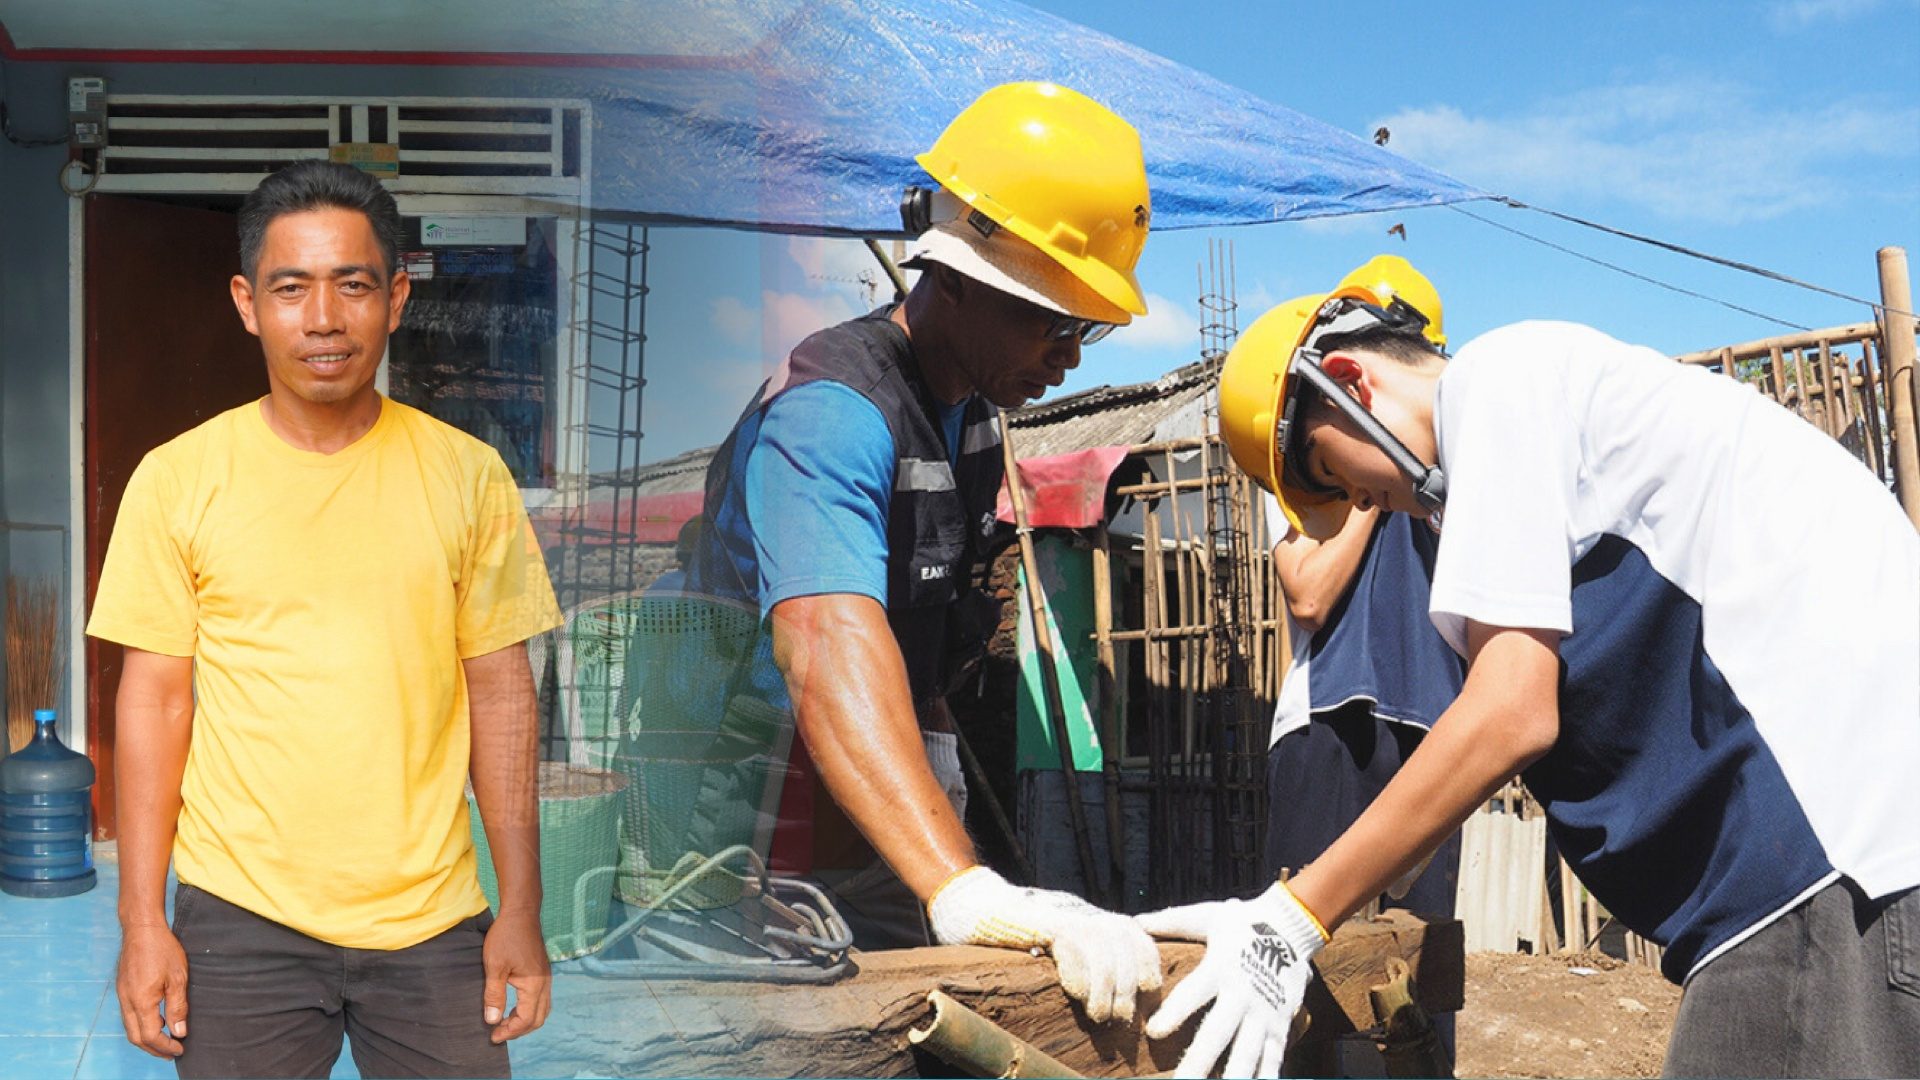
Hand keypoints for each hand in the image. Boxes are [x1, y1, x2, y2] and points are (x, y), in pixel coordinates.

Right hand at [117, 923, 187, 1058]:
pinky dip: (142, 1024)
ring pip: (130, 1027)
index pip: (150, 1036)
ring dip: (147, 1038)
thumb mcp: (178, 978)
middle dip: (153, 1048)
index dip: (165, 1046)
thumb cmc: (162, 950)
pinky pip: (129, 1015)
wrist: (142, 928)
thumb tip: (179, 1032)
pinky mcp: (123, 989)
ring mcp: (122, 995)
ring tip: (166, 1039)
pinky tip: (157, 1020)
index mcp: (141, 1001)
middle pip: (136, 1037)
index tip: (180, 1049)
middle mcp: (127, 1002)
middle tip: (171, 1052)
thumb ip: (178, 1007)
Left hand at [481, 910, 550, 1042]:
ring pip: (542, 1009)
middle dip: (519, 1030)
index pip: (526, 1019)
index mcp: (534, 984)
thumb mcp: (494, 966)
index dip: (510, 1032)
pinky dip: (528, 1009)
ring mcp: (545, 977)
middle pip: (538, 1018)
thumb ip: (494, 995)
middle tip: (498, 1033)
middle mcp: (544, 983)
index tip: (493, 1037)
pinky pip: (540, 999)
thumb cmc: (506, 937)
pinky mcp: (542, 972)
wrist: (521, 912)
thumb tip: (492, 1021)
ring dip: (524, 1020)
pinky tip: (513, 1006)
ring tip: (504, 1022)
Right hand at [927, 866, 1161, 1022]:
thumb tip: (1113, 1000)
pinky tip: (1075, 993)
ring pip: (1101, 945)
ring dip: (1105, 985)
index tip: (1150, 990)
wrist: (971, 905)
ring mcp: (1059, 913)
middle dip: (1128, 983)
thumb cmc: (1011, 936)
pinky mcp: (1038, 920)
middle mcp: (1080, 912)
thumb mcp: (1057, 946)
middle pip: (1122, 941)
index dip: (1147, 960)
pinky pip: (1069, 942)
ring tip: (1099, 1015)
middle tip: (1121, 1017)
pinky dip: (1078, 972)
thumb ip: (1083, 960)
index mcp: (1089, 917)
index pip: (1134, 932)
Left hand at [1137, 881, 1327, 1078]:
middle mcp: (1242, 995)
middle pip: (1217, 1033)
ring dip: (1233, 1078)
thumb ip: (1173, 921)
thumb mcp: (1208, 916)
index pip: (1193, 993)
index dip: (1174, 1012)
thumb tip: (1136, 922)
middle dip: (1199, 1062)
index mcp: (1221, 968)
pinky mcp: (1280, 1026)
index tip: (1153, 1031)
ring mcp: (1264, 1014)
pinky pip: (1272, 1058)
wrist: (1294, 926)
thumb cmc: (1243, 922)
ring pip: (1247, 1053)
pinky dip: (1265, 1078)